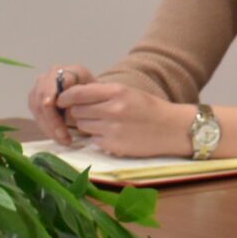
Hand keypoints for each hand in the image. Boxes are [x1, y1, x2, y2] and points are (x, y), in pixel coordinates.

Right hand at [27, 66, 90, 145]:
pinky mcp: (34, 97)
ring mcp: (39, 85)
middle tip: (63, 138)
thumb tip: (69, 115)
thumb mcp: (94, 96)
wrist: (87, 90)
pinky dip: (46, 126)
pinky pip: (36, 113)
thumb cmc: (94, 94)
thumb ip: (82, 102)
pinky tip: (56, 136)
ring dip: (49, 127)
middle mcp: (50, 75)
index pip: (55, 88)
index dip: (52, 103)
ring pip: (37, 109)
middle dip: (52, 122)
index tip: (56, 118)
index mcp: (67, 71)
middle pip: (43, 100)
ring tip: (63, 140)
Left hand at [55, 81, 194, 157]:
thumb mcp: (128, 93)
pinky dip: (100, 138)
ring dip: (89, 125)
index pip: (77, 93)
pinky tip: (115, 135)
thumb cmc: (150, 109)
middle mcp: (113, 109)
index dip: (65, 97)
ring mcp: (112, 129)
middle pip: (77, 111)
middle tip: (93, 113)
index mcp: (117, 91)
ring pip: (83, 126)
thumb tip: (72, 98)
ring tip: (107, 124)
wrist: (174, 128)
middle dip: (80, 112)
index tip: (62, 100)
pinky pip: (94, 140)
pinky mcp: (113, 146)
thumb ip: (102, 94)